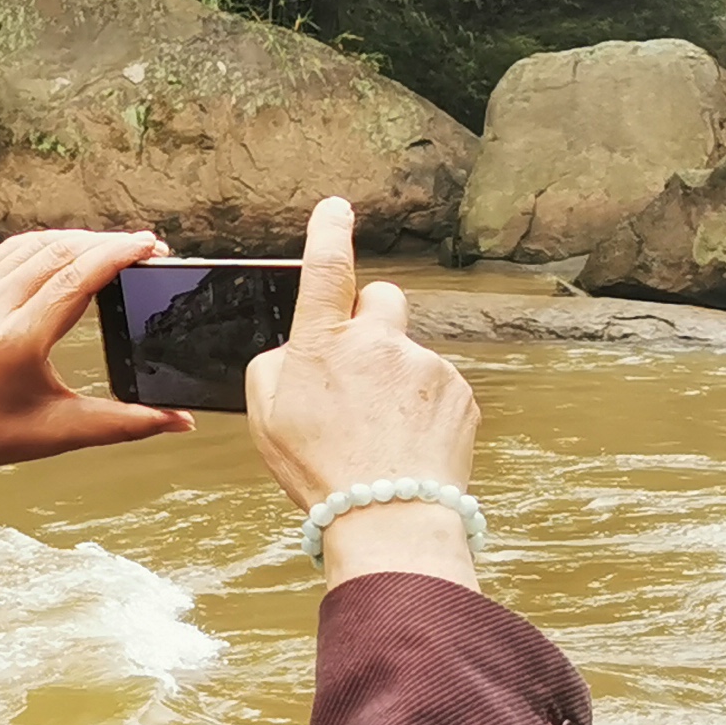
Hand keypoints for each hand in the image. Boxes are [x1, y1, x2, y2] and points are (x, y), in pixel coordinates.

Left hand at [0, 229, 195, 488]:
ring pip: (36, 244)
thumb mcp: (69, 430)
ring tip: (118, 248)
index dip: (116, 255)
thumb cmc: (1, 433)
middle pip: (59, 253)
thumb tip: (183, 421)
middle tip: (146, 247)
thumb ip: (130, 422)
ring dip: (81, 239)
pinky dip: (49, 242)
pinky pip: (13, 250)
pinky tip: (75, 248)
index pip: (75, 279)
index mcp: (19, 340)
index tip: (150, 245)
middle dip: (108, 243)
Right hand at [245, 197, 482, 588]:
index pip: (327, 268)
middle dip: (370, 319)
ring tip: (379, 432)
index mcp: (323, 343)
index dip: (329, 231)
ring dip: (395, 378)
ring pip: (408, 353)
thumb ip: (277, 365)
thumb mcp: (266, 415)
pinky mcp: (459, 393)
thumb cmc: (321, 469)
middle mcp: (378, 342)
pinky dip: (422, 406)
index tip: (337, 209)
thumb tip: (299, 348)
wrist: (390, 515)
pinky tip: (405, 441)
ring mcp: (425, 365)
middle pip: (381, 299)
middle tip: (357, 365)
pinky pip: (436, 386)